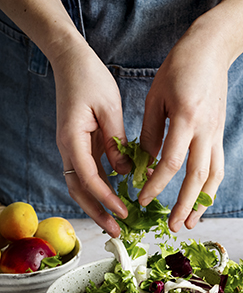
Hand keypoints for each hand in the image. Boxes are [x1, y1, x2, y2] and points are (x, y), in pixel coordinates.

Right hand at [51, 39, 130, 236]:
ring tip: (116, 222)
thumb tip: (125, 171)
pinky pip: (88, 174)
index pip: (89, 179)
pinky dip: (100, 189)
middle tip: (118, 231)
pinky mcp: (79, 146)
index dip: (107, 198)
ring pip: (81, 186)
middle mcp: (68, 148)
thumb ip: (117, 142)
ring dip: (97, 205)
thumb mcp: (110, 109)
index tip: (125, 211)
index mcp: (73, 139)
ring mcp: (71, 148)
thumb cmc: (91, 79)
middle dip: (98, 213)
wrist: (71, 61)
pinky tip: (115, 198)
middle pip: (79, 191)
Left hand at [138, 19, 228, 231]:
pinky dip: (211, 187)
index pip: (172, 162)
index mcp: (187, 119)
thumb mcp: (156, 96)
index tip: (143, 197)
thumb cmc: (180, 68)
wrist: (212, 50)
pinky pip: (218, 166)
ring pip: (213, 176)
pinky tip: (202, 199)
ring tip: (190, 223)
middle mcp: (206, 131)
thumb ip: (151, 130)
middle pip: (197, 177)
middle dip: (185, 205)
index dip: (157, 183)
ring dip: (203, 203)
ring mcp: (217, 134)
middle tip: (172, 225)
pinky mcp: (221, 134)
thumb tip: (145, 161)